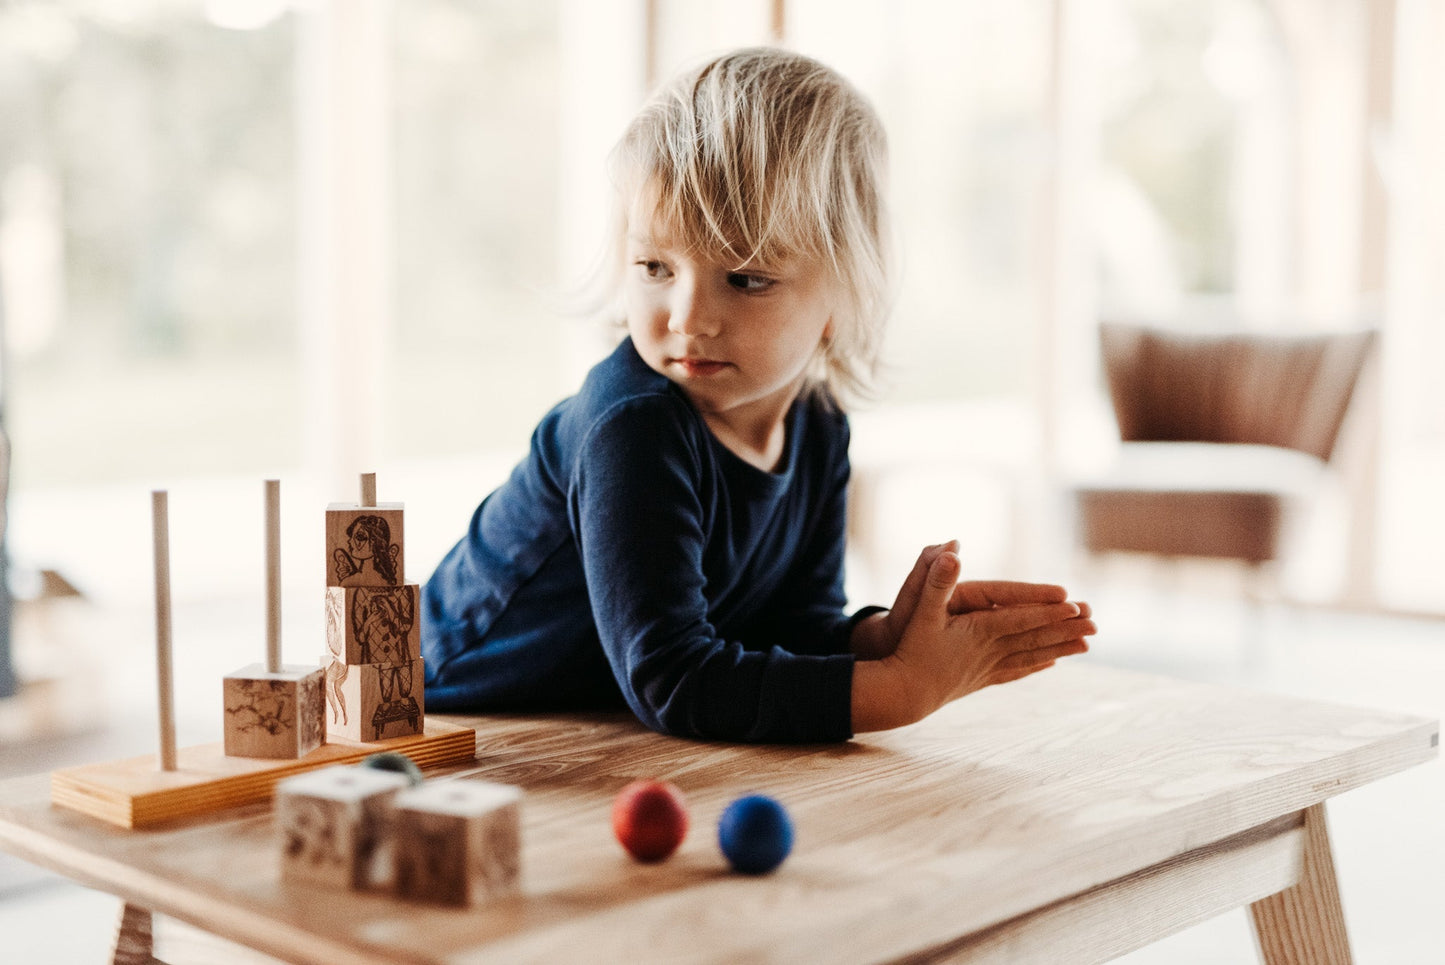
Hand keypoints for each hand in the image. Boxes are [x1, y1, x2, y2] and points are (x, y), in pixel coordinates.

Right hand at [854, 550, 1094, 729]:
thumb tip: (950, 552)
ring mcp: (987, 667)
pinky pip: (1016, 670)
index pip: (1020, 619)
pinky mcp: (981, 679)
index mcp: (977, 631)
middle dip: (1066, 629)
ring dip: (1060, 647)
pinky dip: (1037, 664)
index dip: (1047, 611)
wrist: (901, 694)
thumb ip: (937, 582)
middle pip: (1034, 637)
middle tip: (1096, 623)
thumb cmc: (908, 649)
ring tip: (1088, 643)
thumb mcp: (919, 611)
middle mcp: (989, 651)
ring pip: (1031, 655)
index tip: (1075, 606)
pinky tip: (1053, 663)